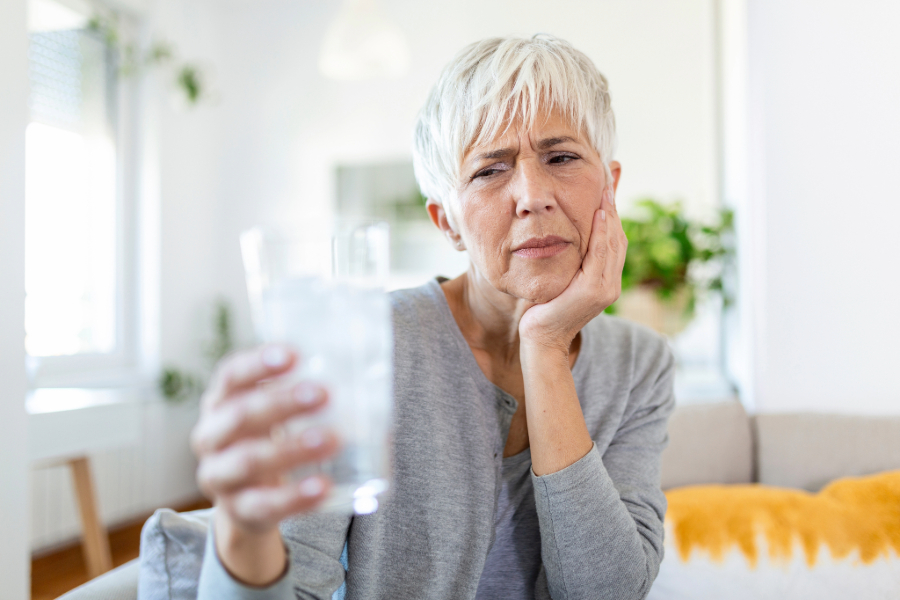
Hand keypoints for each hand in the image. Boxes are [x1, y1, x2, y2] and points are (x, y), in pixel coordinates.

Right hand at [190, 345, 338, 583]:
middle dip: (281, 403)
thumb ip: (302, 391)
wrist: (247, 500)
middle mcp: (211, 437)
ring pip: (249, 460)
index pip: (231, 376)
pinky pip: (265, 505)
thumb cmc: (268, 439)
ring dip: (291, 449)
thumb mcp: (273, 413)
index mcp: (220, 403)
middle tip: (324, 393)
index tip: (293, 354)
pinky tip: (322, 487)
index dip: (258, 364)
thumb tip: (364, 370)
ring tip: (332, 439)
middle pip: (240, 416)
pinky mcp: (238, 511)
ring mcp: (220, 477)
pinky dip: (295, 497)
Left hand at [518, 188, 626, 350]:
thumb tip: (563, 238)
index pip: (613, 238)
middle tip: (612, 172)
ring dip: (611, 212)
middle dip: (614, 203)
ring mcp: (606, 288)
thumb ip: (569, 262)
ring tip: (606, 186)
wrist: (541, 339)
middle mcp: (610, 283)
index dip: (612, 210)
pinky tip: (600, 212)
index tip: (608, 182)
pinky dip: (603, 232)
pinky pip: (601, 254)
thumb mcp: (560, 279)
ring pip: (613, 241)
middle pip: (617, 235)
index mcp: (605, 280)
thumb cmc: (544, 310)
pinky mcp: (595, 290)